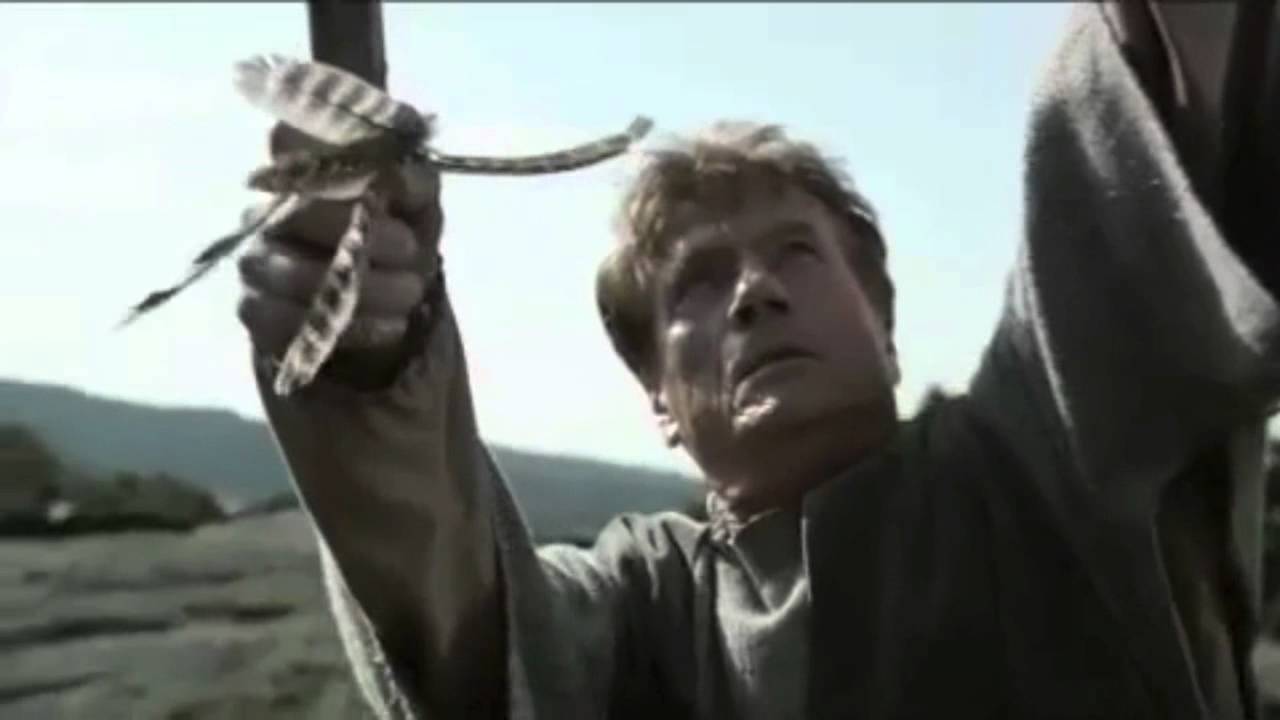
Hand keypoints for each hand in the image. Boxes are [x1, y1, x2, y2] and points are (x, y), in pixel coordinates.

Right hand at [237, 123, 443, 384]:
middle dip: (365, 233)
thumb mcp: (419, 203)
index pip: (285, 140)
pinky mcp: (255, 310)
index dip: (322, 153)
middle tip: (410, 248)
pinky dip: (352, 328)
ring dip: (365, 288)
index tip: (376, 180)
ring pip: (295, 274)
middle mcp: (266, 209)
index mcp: (302, 170)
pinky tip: (392, 324)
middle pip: (300, 213)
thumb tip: (399, 176)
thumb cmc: (400, 232)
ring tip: (411, 290)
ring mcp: (254, 260)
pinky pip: (292, 323)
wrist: (391, 299)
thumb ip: (413, 181)